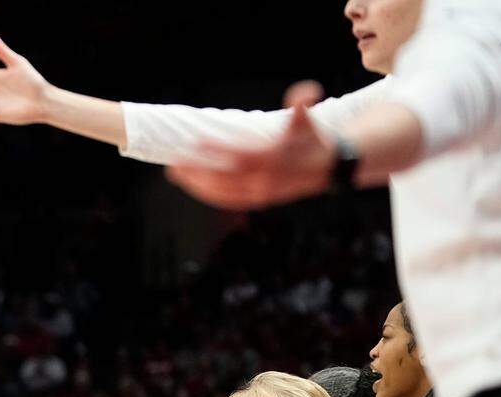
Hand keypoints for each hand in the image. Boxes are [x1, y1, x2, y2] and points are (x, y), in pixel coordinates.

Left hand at [167, 81, 334, 210]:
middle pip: (224, 177)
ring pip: (223, 192)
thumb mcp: (310, 120)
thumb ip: (303, 105)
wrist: (329, 168)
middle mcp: (266, 180)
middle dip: (197, 171)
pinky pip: (230, 200)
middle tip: (171, 163)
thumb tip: (306, 92)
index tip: (194, 141)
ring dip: (197, 185)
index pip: (240, 154)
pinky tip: (193, 188)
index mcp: (275, 159)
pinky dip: (210, 195)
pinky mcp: (260, 201)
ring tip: (174, 174)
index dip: (216, 149)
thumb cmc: (313, 139)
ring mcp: (262, 193)